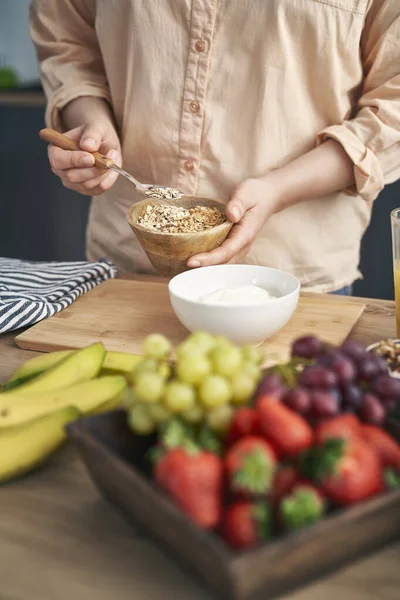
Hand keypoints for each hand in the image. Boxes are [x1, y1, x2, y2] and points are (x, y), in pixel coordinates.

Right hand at [48, 121, 121, 195]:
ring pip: (87, 185)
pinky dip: (109, 178)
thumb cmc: (96, 134)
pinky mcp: (85, 189)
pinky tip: (112, 167)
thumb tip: (87, 145)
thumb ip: (92, 134)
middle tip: (109, 159)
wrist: (106, 144)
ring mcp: (72, 182)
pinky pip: (98, 189)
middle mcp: (60, 169)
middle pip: (72, 177)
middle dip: (93, 169)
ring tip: (113, 156)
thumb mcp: (96, 127)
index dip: (74, 160)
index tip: (91, 158)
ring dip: (104, 172)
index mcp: (56, 150)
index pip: (58, 160)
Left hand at [187, 139, 355, 267]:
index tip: (191, 261)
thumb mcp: (246, 193)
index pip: (225, 252)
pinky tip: (193, 256)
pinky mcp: (233, 245)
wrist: (267, 196)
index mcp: (245, 235)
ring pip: (221, 263)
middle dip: (203, 267)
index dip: (208, 259)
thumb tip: (230, 214)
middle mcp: (242, 245)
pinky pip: (220, 257)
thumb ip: (238, 203)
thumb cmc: (256, 194)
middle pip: (222, 263)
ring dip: (205, 266)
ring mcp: (238, 247)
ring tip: (183, 265)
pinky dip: (208, 259)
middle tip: (181, 267)